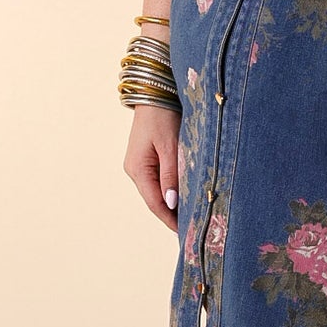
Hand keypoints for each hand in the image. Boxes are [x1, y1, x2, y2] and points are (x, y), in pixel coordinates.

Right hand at [123, 102, 181, 233]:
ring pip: (157, 191)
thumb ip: (171, 175)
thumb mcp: (170, 146)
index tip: (186, 232)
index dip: (170, 220)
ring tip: (190, 216)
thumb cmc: (163, 117)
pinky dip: (170, 190)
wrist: (155, 93)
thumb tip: (171, 203)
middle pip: (155, 200)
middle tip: (192, 228)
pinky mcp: (146, 159)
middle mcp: (135, 170)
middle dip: (172, 215)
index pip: (155, 203)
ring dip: (172, 203)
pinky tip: (183, 196)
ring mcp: (139, 165)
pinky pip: (158, 180)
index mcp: (138, 169)